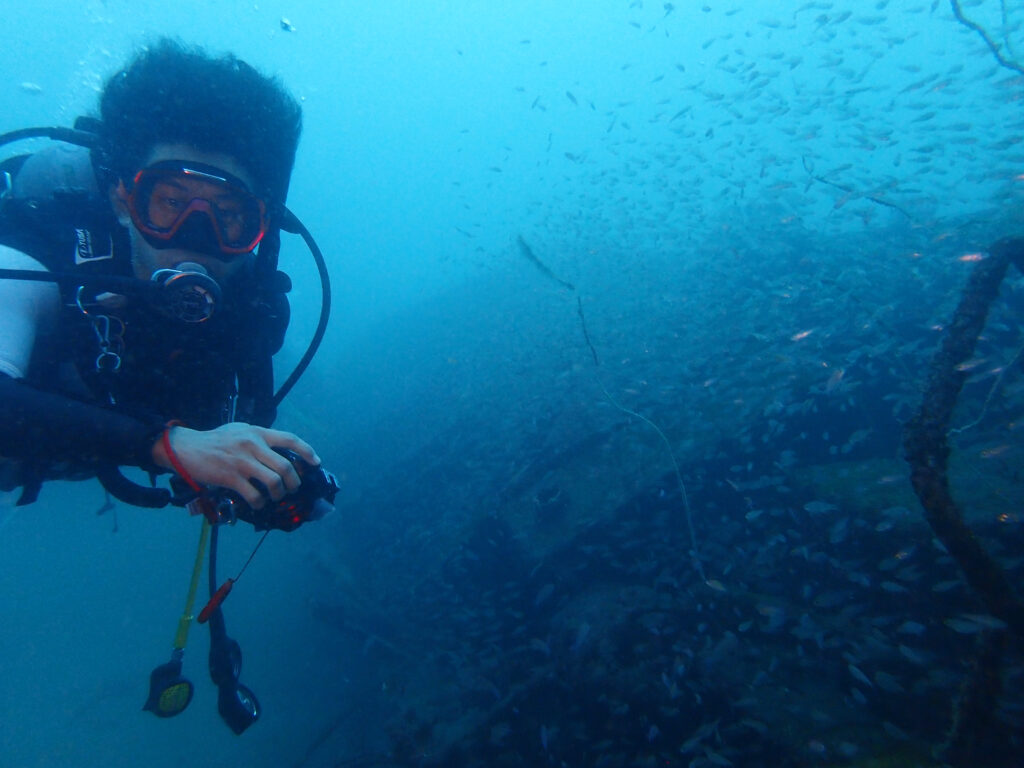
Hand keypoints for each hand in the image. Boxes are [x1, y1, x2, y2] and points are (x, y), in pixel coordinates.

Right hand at [151, 422, 320, 508]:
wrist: (186, 448)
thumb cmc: (215, 440)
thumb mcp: (240, 430)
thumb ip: (259, 438)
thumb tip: (280, 450)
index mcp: (257, 432)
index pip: (290, 439)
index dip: (307, 451)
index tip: (316, 462)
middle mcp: (252, 445)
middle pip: (285, 466)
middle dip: (294, 482)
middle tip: (292, 488)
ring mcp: (242, 462)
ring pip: (273, 482)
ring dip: (279, 493)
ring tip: (275, 496)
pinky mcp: (230, 477)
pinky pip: (254, 494)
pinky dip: (260, 502)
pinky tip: (258, 503)